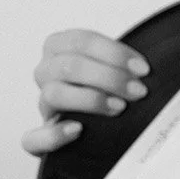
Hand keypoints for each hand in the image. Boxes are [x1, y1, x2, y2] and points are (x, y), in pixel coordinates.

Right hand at [24, 29, 150, 155]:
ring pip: (53, 94)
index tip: (142, 69)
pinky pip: (33, 138)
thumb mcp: (110, 65)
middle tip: (138, 91)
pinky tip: (77, 130)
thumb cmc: (105, 87)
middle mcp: (45, 72)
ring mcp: (42, 104)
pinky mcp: (38, 138)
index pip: (81, 41)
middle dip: (109, 77)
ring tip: (119, 107)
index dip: (114, 53)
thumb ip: (121, 62)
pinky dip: (54, 134)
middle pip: (69, 66)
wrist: (96, 123)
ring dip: (90, 99)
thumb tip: (146, 69)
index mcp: (58, 47)